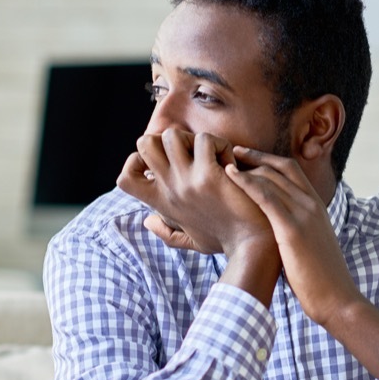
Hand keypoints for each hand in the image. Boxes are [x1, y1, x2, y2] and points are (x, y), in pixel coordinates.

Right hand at [117, 129, 273, 257]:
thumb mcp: (192, 239)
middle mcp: (170, 190)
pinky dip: (221, 145)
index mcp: (163, 203)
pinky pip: (205, 140)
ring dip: (194, 138)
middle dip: (166, 138)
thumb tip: (147, 221)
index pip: (124, 179)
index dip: (136, 162)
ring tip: (211, 155)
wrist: (253, 244)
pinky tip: (232, 162)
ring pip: (172, 134)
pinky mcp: (209, 176)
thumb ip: (166, 233)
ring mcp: (187, 182)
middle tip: (191, 153)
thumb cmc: (227, 239)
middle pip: (144, 143)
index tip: (162, 165)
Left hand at [224, 147, 362, 326]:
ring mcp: (304, 214)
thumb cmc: (320, 280)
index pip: (292, 171)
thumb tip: (274, 234)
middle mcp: (312, 204)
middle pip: (281, 168)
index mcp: (317, 207)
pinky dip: (246, 181)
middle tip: (231, 151)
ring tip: (224, 160)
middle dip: (255, 157)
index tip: (247, 157)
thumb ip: (295, 232)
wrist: (337, 299)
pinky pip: (266, 195)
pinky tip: (230, 175)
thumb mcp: (309, 246)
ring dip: (246, 165)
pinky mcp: (293, 228)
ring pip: (272, 177)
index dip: (268, 160)